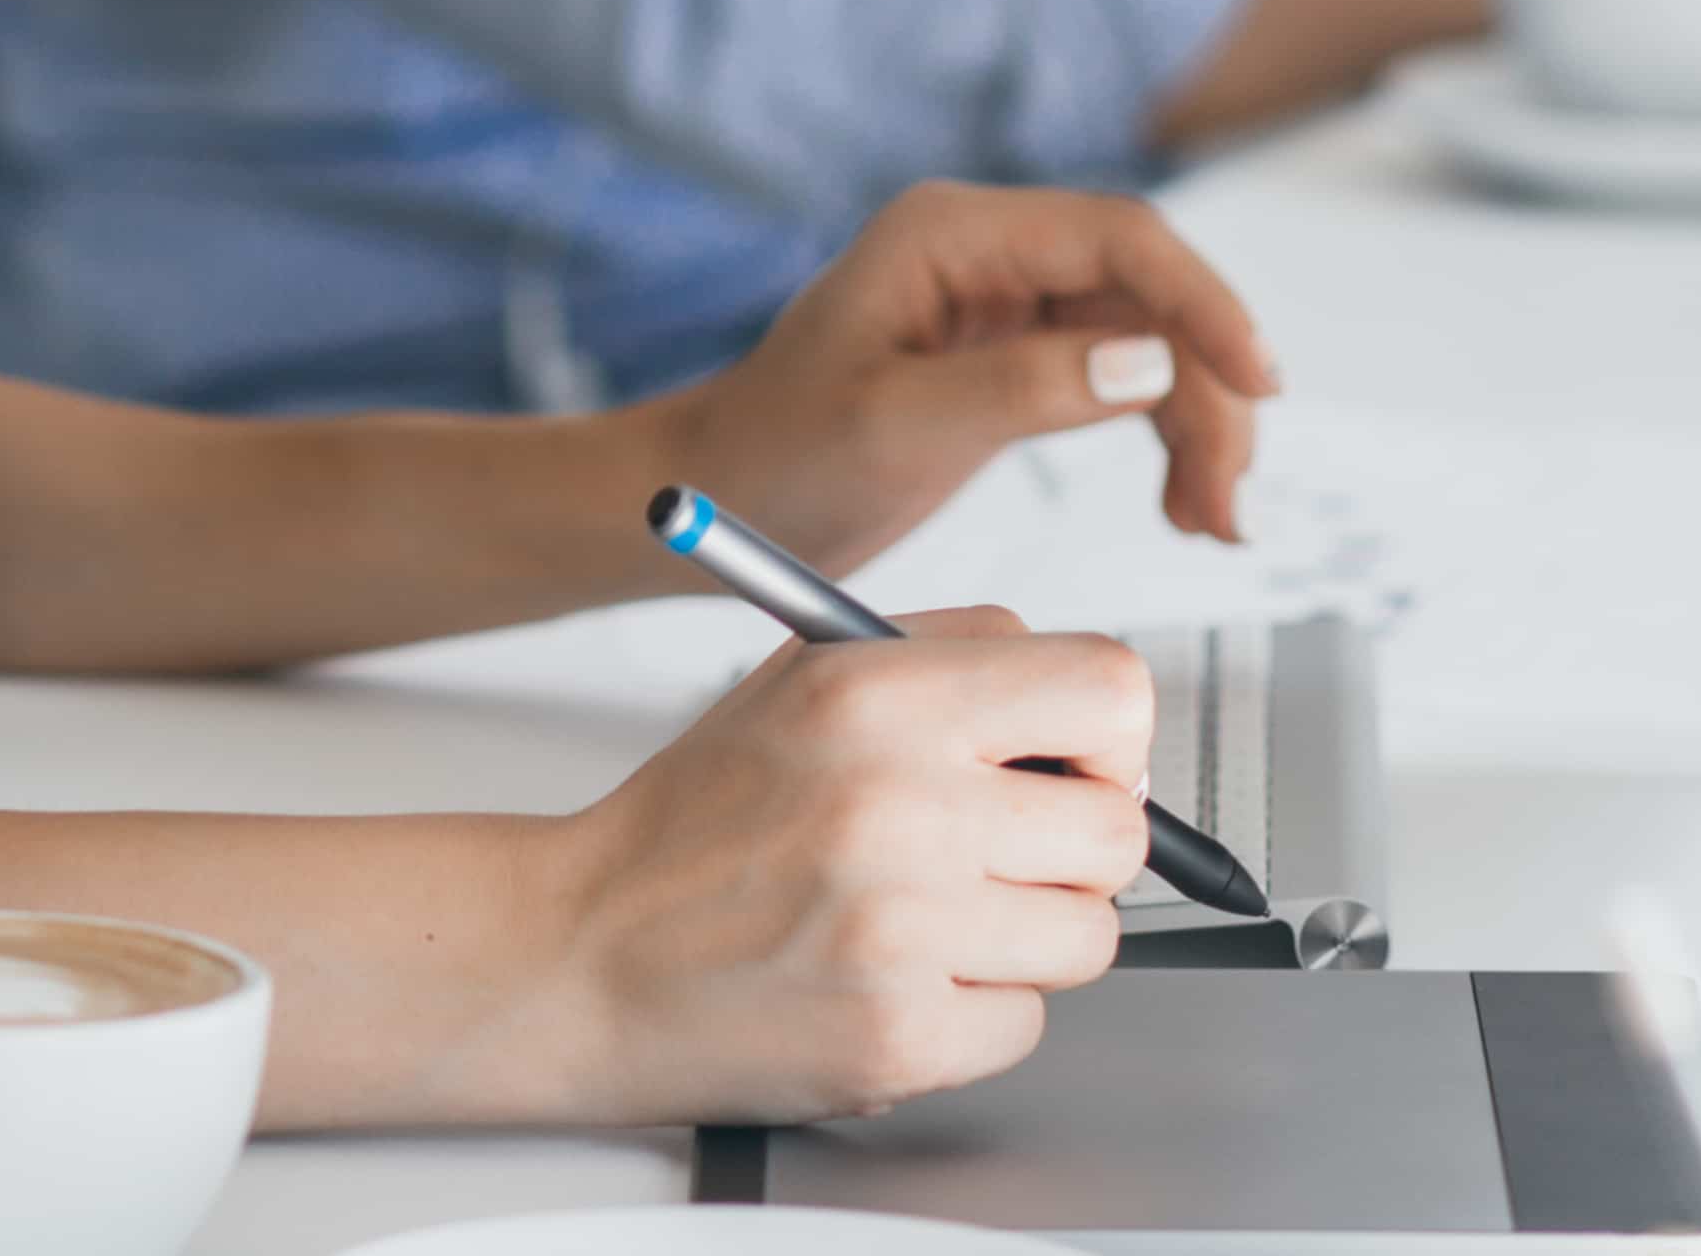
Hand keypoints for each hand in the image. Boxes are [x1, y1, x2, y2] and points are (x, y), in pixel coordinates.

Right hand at [486, 612, 1147, 1128]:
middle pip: (1119, 830)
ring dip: (1026, 937)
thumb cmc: (698, 822)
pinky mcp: (901, 1036)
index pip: (1108, 691)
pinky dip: (970, 1011)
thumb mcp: (805, 682)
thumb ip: (953, 664)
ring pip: (1090, 937)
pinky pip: (1024, 1024)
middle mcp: (896, 803)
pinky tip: (889, 981)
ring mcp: (903, 928)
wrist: (581, 952)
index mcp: (875, 694)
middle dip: (1070, 850)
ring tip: (927, 920)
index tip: (1074, 767)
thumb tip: (1106, 719)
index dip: (1108, 737)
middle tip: (993, 855)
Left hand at [646, 182, 1282, 567]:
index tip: (1256, 383)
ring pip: (1149, 341)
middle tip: (1227, 497)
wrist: (719, 496)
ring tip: (1214, 521)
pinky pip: (1121, 379)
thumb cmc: (778, 454)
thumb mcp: (895, 428)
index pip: (1117, 238)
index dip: (1203, 303)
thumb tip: (1149, 361)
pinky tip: (1184, 505)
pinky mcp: (1014, 355)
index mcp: (948, 233)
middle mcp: (985, 250)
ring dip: (1197, 424)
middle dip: (1208, 388)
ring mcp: (1003, 300)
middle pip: (1148, 293)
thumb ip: (1021, 389)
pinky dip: (1165, 438)